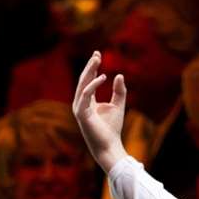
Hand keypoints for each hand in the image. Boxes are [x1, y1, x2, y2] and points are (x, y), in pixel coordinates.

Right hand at [72, 52, 129, 172]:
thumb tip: (119, 75)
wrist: (109, 145)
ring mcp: (79, 107)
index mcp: (88, 100)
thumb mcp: (118, 105)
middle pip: (83, 79)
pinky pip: (85, 95)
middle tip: (97, 53)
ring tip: (97, 59)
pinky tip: (102, 77)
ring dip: (89, 71)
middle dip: (90, 65)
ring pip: (82, 84)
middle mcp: (81, 102)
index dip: (92, 66)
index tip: (98, 54)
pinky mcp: (81, 113)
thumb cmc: (112, 127)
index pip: (88, 79)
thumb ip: (119, 91)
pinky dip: (93, 85)